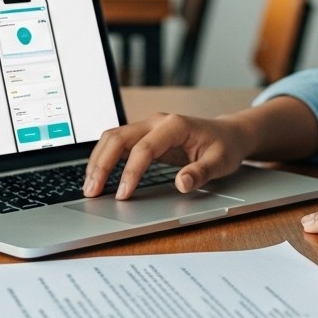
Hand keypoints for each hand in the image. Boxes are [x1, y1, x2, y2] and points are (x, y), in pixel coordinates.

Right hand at [82, 112, 251, 199]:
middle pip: (119, 137)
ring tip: (89, 187)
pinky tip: (97, 177)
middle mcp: (157, 122)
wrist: (228, 134)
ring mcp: (148, 127)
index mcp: (175, 125)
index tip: (123, 194)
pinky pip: (118, 144)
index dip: (131, 172)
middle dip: (102, 164)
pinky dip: (104, 158)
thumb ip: (201, 173)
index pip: (145, 148)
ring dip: (98, 161)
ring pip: (113, 138)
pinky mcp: (144, 136)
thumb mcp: (221, 162)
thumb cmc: (225, 147)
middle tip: (91, 191)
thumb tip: (182, 183)